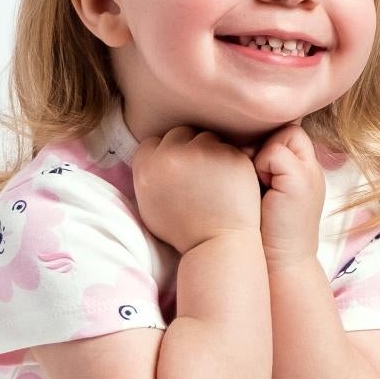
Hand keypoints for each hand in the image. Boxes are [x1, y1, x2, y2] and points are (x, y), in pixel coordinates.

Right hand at [131, 125, 263, 254]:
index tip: (175, 170)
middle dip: (188, 147)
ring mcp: (204, 153)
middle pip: (180, 133)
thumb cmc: (183, 231)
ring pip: (207, 137)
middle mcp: (172, 156)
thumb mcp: (149, 205)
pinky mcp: (231, 155)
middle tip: (198, 174)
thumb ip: (148, 175)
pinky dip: (230, 161)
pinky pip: (229, 147)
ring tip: (215, 180)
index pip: (154, 142)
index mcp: (147, 168)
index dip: (165, 153)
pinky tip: (230, 182)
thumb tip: (154, 152)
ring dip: (211, 151)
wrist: (216, 245)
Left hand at [251, 121, 324, 268]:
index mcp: (303, 170)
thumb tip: (233, 140)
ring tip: (255, 183)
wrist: (279, 264)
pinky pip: (274, 152)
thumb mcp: (263, 193)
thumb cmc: (263, 232)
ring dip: (260, 156)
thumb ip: (259, 167)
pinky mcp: (300, 179)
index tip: (251, 166)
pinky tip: (260, 190)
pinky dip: (261, 167)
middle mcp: (311, 167)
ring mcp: (309, 172)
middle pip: (285, 130)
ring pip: (281, 136)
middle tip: (251, 173)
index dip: (266, 141)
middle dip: (263, 145)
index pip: (287, 132)